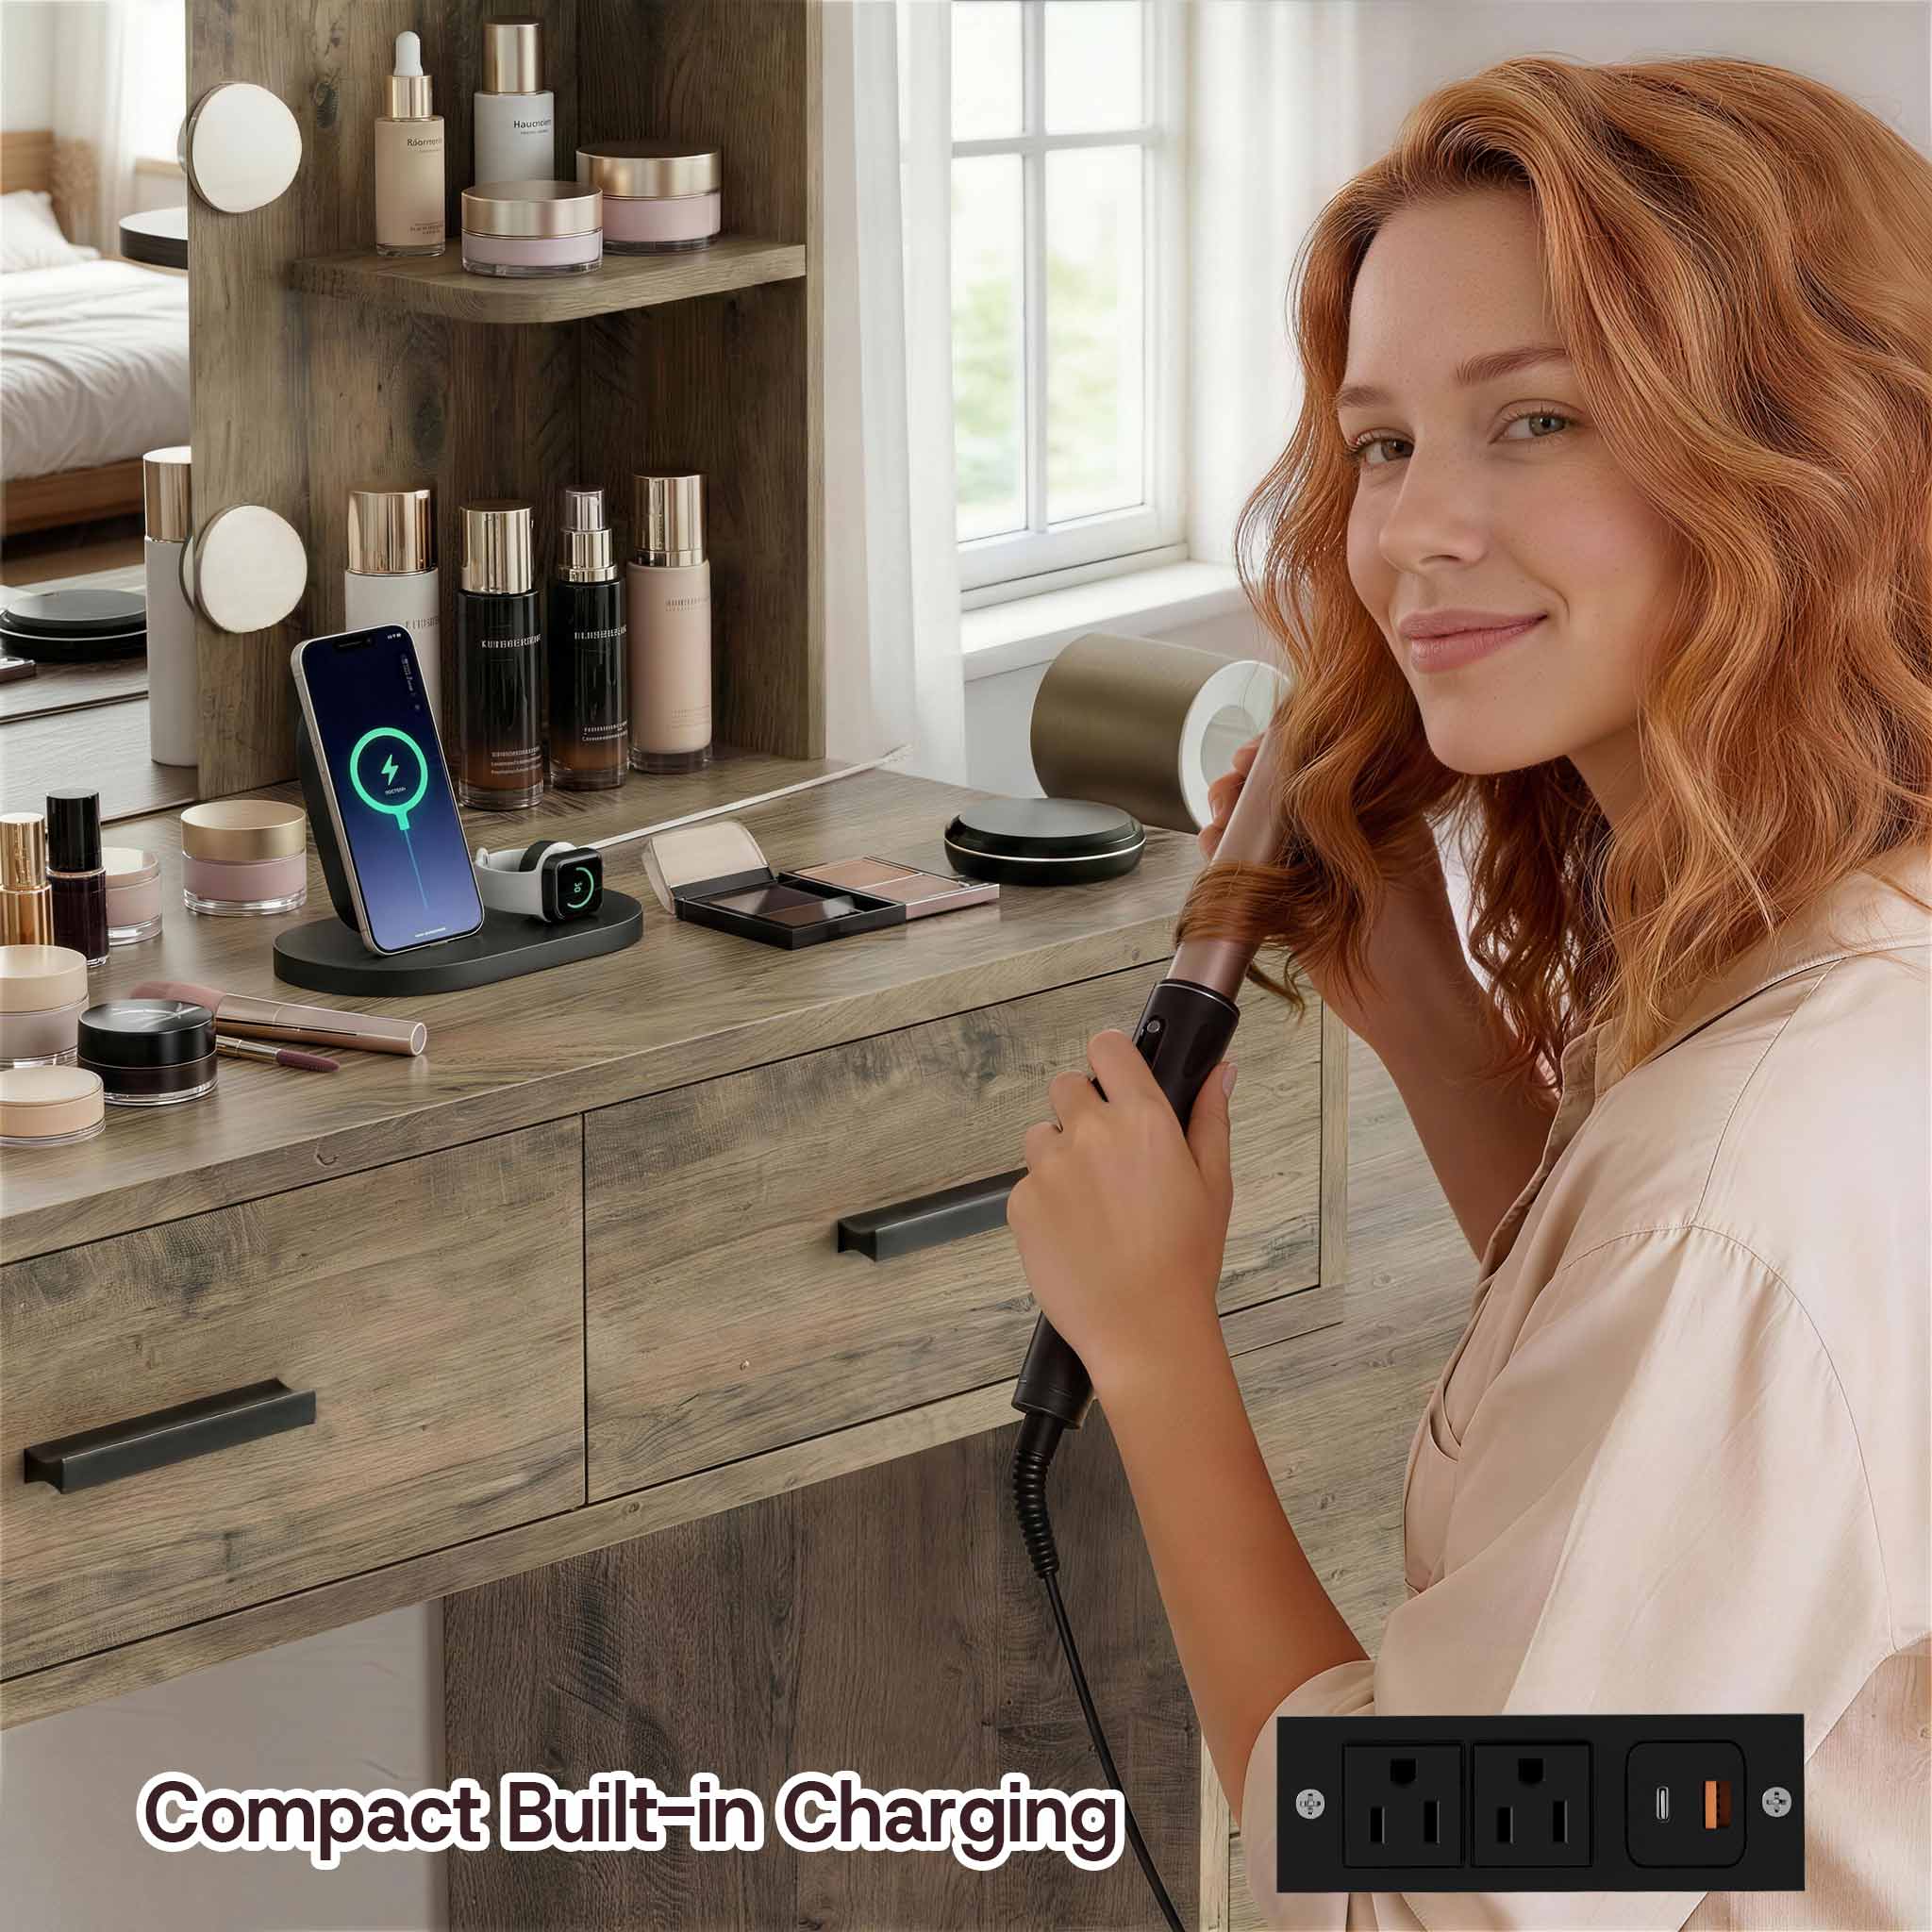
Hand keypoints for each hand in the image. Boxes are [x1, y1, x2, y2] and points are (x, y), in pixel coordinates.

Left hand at [1006, 1028, 1236, 1400]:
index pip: (1107, 1047)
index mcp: (1142, 1120)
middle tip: (1108, 1155)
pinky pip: (1027, 1182)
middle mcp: (1089, 1133)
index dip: (1110, 1057)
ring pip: (1042, 1134)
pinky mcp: (1021, 1203)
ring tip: (1092, 1202)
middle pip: (1067, 1086)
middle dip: (1084, 1109)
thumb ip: (1211, 1118)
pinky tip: (1077, 1232)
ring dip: (1060, 1153)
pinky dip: (1046, 1199)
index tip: (1116, 1077)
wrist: (1142, 1329)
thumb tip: (1221, 1071)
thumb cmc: (1185, 1260)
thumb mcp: (1214, 1185)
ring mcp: (1049, 1168)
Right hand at [1195, 734, 1468, 1058]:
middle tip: (1231, 786)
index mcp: (1380, 815)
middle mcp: (1344, 840)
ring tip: (1219, 818)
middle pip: (1284, 797)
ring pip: (1262, 834)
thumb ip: (1342, 815)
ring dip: (1233, 820)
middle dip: (1249, 787)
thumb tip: (1297, 772)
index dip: (1285, 753)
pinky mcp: (1289, 908)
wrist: (1407, 1008)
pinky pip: (1250, 874)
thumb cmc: (1417, 936)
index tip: (1256, 752)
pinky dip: (1228, 859)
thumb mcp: (1386, 856)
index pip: (1325, 767)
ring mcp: (1315, 874)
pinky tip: (1215, 849)